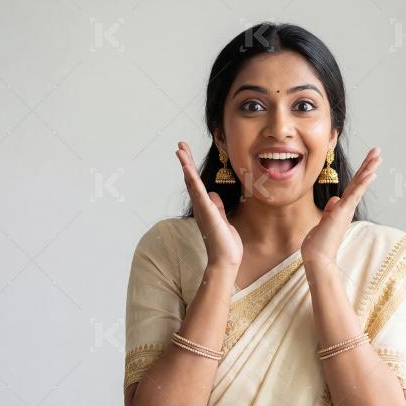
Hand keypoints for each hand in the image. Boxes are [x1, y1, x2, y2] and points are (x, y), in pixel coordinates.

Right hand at [175, 141, 242, 268]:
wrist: (225, 261)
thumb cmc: (225, 245)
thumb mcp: (223, 220)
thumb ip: (217, 207)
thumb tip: (213, 195)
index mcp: (205, 207)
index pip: (196, 183)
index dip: (191, 168)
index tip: (187, 153)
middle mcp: (200, 206)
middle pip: (190, 179)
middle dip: (185, 161)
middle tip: (180, 145)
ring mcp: (202, 209)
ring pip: (191, 182)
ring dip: (186, 165)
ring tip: (180, 150)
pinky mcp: (207, 212)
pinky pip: (198, 192)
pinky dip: (192, 179)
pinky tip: (187, 167)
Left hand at [301, 147, 381, 273]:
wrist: (317, 259)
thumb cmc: (318, 245)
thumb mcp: (322, 222)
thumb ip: (329, 211)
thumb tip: (334, 200)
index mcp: (342, 209)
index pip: (352, 187)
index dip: (360, 173)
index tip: (368, 162)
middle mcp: (347, 208)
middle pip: (359, 182)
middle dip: (368, 165)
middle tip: (378, 151)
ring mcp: (346, 209)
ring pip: (359, 185)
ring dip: (368, 168)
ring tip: (378, 155)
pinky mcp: (343, 212)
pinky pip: (355, 194)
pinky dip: (363, 183)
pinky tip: (371, 172)